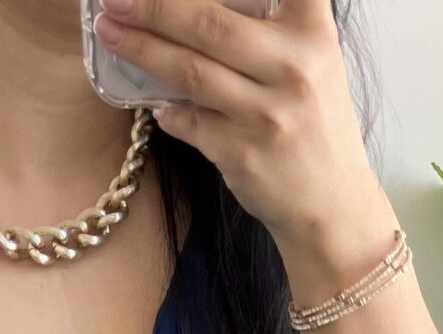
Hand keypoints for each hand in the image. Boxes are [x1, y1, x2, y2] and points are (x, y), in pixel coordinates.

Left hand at [92, 0, 386, 279]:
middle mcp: (293, 67)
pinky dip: (167, 110)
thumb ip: (269, 31)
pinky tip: (153, 103)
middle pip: (209, 24)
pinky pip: (189, 121)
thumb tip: (188, 13)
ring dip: (141, 50)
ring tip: (110, 32)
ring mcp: (266, 113)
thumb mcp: (311, 63)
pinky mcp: (242, 154)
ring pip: (190, 72)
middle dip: (153, 7)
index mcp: (313, 32)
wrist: (332, 206)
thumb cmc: (314, 126)